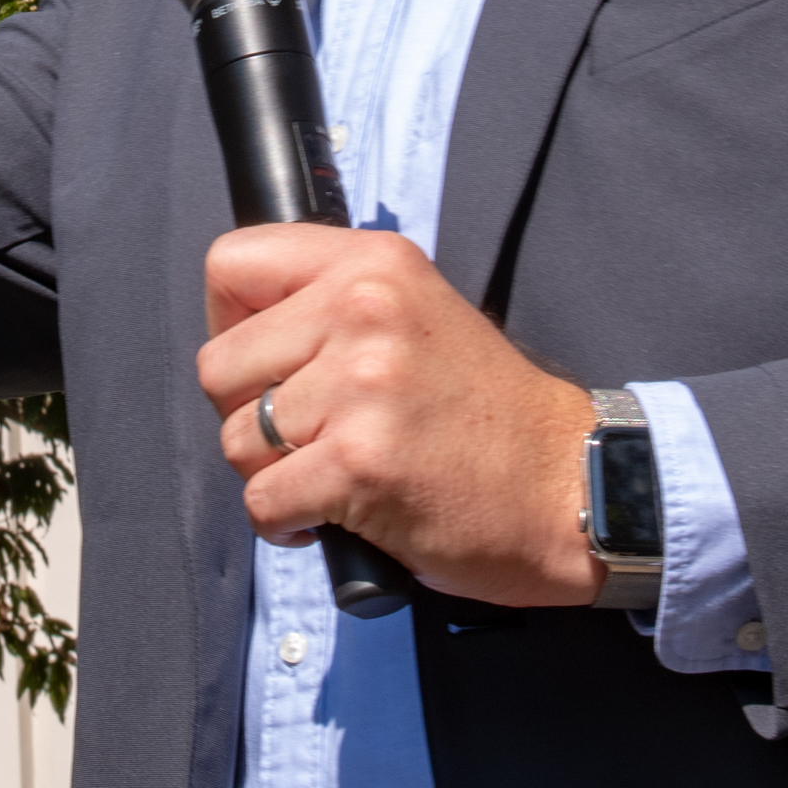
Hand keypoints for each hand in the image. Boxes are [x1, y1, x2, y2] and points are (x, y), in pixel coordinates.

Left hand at [198, 223, 603, 607]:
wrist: (570, 483)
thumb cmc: (486, 413)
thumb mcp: (415, 314)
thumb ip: (331, 306)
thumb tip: (234, 326)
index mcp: (374, 263)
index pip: (232, 265)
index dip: (230, 324)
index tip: (269, 364)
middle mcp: (364, 309)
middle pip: (217, 365)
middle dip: (250, 415)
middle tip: (315, 436)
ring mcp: (363, 384)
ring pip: (235, 439)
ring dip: (274, 474)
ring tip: (338, 473)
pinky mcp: (360, 461)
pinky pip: (262, 501)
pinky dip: (289, 524)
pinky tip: (338, 515)